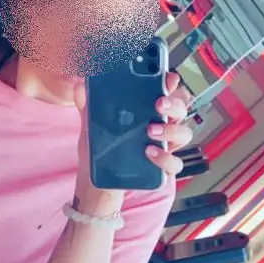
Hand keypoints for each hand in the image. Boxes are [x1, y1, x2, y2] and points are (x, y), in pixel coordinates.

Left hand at [72, 71, 193, 215]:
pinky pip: (174, 163)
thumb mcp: (92, 127)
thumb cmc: (100, 151)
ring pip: (184, 134)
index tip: (168, 78)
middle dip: (174, 103)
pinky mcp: (161, 169)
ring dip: (171, 129)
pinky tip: (150, 153)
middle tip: (158, 103)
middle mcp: (161, 126)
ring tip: (150, 130)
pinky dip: (165, 158)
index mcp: (147, 111)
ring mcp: (164, 147)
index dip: (171, 83)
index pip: (166, 92)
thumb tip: (80, 87)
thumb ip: (88, 106)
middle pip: (181, 109)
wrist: (96, 184)